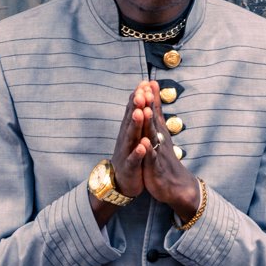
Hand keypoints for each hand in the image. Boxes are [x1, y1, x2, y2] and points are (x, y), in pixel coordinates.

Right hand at [105, 81, 157, 200]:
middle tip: (141, 91)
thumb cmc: (130, 156)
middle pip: (131, 120)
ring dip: (135, 124)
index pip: (134, 111)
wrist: (120, 182)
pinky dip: (138, 153)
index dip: (138, 97)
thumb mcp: (134, 135)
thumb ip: (137, 117)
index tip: (144, 82)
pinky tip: (142, 146)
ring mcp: (127, 152)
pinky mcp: (130, 167)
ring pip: (131, 137)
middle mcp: (126, 138)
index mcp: (130, 131)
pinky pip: (134, 160)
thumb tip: (141, 97)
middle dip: (136, 105)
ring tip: (140, 112)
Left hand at [141, 90, 200, 221]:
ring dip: (148, 123)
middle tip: (145, 87)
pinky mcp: (156, 168)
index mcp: (159, 133)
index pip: (154, 112)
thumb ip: (158, 122)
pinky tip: (145, 143)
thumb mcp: (161, 139)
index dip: (151, 97)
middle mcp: (160, 140)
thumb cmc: (165, 161)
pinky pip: (152, 158)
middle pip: (153, 119)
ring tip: (144, 109)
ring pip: (153, 136)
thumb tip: (155, 107)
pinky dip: (148, 150)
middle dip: (149, 103)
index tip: (148, 81)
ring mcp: (158, 153)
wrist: (176, 186)